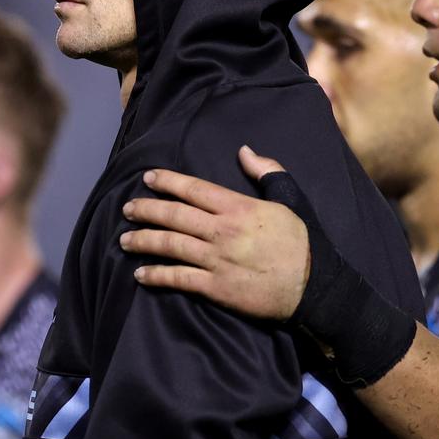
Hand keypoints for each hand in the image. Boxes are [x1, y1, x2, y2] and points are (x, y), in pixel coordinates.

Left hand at [120, 145, 310, 320]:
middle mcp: (223, 231)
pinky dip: (157, 276)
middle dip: (147, 210)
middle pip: (175, 215)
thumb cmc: (302, 242)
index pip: (194, 189)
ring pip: (171, 245)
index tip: (147, 178)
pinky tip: (140, 274)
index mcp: (239, 207)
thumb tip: (244, 151)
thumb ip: (267, 172)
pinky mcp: (217, 288)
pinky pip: (179, 279)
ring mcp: (217, 260)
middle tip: (127, 208)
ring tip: (124, 240)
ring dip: (144, 241)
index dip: (168, 181)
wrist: (314, 286)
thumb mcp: (289, 198)